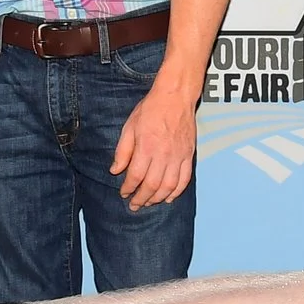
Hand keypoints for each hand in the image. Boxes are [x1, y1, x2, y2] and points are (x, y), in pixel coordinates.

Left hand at [110, 85, 197, 209]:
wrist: (175, 97)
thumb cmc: (150, 110)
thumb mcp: (129, 127)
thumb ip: (122, 151)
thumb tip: (115, 171)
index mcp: (146, 147)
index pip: (135, 176)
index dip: (128, 189)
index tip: (123, 194)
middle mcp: (163, 155)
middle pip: (152, 185)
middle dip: (141, 199)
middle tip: (134, 205)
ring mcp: (178, 156)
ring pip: (168, 186)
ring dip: (157, 198)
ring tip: (148, 203)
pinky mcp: (189, 155)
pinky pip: (184, 179)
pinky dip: (176, 192)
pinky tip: (168, 198)